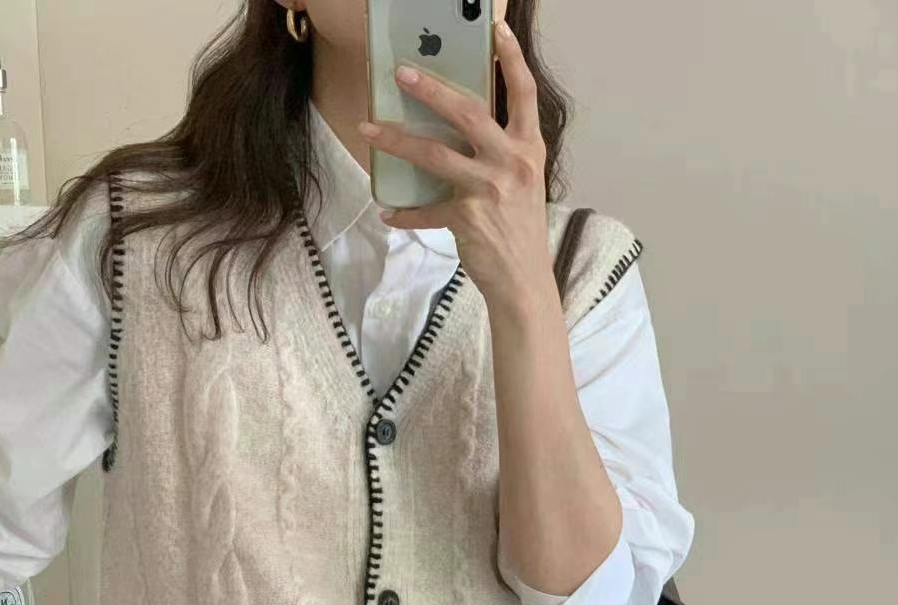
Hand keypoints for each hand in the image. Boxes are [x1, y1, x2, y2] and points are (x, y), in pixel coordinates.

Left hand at [358, 20, 550, 313]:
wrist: (524, 281)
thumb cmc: (520, 230)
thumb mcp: (521, 182)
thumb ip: (500, 152)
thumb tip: (459, 129)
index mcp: (529, 148)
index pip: (523, 93)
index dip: (511, 58)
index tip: (495, 29)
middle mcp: (511, 163)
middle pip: (468, 113)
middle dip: (431, 90)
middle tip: (401, 73)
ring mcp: (489, 189)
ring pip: (434, 154)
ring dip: (396, 140)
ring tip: (368, 128)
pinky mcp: (466, 218)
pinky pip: (426, 210)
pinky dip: (405, 213)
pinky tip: (389, 212)